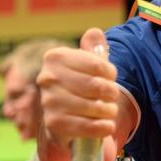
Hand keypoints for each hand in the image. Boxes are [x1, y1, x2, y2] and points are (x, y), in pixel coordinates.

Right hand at [37, 28, 120, 148]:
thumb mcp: (88, 64)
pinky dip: (103, 127)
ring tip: (109, 110)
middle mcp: (47, 78)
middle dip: (111, 92)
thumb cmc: (80, 85)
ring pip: (94, 107)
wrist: (62, 118)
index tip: (111, 77)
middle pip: (97, 86)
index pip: (98, 64)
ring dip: (109, 111)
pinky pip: (88, 127)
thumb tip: (95, 33)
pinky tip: (107, 125)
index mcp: (55, 57)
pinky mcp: (54, 124)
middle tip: (113, 96)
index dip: (111, 73)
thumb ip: (94, 49)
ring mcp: (49, 102)